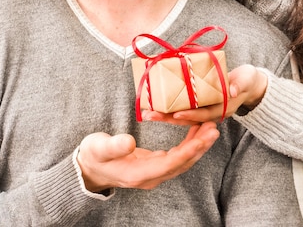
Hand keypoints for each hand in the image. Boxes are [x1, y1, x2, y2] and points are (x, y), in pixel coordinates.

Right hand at [76, 121, 218, 191]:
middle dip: (200, 147)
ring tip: (211, 127)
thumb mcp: (98, 148)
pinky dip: (189, 144)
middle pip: (182, 163)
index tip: (203, 138)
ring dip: (198, 145)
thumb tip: (129, 142)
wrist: (88, 169)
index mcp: (139, 174)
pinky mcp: (156, 165)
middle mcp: (151, 176)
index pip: (171, 163)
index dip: (188, 150)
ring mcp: (154, 173)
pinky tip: (196, 130)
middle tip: (214, 129)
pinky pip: (178, 156)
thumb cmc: (92, 156)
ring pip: (182, 160)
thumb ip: (113, 146)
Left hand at [142, 65, 267, 124]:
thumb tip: (232, 90)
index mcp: (223, 108)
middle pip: (189, 119)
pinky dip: (170, 109)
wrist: (251, 84)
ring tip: (147, 112)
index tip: (175, 114)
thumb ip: (240, 84)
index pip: (204, 114)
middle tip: (149, 114)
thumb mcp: (247, 79)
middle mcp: (212, 113)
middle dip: (169, 118)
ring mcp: (206, 110)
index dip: (190, 114)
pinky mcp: (201, 106)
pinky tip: (156, 105)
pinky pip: (183, 109)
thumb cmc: (248, 79)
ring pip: (183, 116)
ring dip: (165, 116)